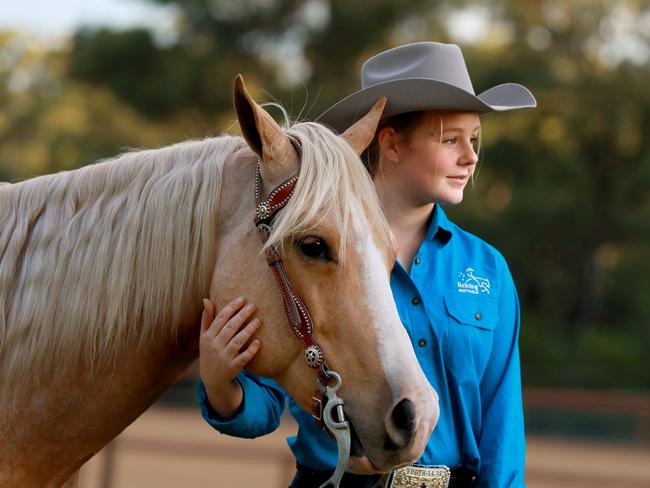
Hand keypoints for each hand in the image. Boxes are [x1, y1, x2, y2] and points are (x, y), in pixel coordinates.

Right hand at [199, 297, 261, 417]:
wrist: (212, 378)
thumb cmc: (210, 351)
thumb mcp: (204, 336)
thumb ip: (207, 318)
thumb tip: (206, 299)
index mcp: (208, 337)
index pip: (220, 319)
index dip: (231, 308)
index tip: (242, 299)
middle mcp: (215, 346)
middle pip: (230, 328)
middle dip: (242, 316)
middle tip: (253, 306)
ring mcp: (224, 357)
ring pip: (237, 341)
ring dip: (248, 330)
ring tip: (258, 321)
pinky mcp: (233, 367)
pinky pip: (243, 357)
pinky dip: (251, 350)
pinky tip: (258, 342)